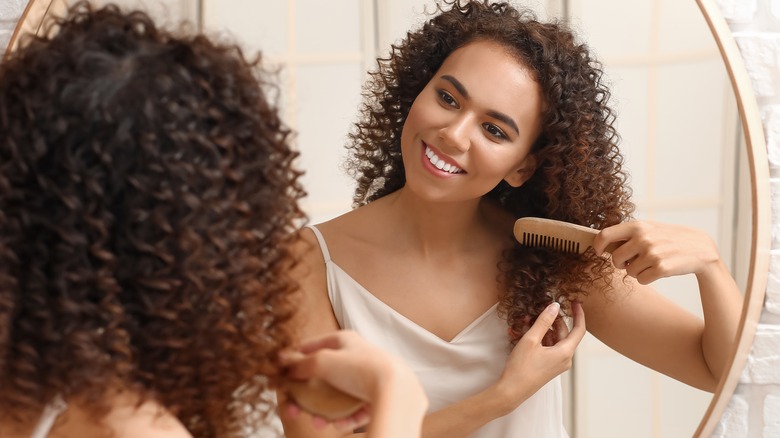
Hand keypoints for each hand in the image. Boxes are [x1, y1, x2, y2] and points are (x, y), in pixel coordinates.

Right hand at [281, 330, 426, 432]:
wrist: (395, 390)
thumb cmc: (360, 369)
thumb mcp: (322, 362)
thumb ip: (301, 364)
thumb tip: (283, 364)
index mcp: (346, 341)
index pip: (315, 345)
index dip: (298, 357)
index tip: (283, 371)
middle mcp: (358, 357)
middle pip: (326, 375)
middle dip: (308, 394)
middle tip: (294, 408)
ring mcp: (368, 377)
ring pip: (340, 395)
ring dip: (324, 411)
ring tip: (317, 422)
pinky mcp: (378, 397)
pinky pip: (355, 409)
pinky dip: (344, 418)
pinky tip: (336, 425)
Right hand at [497, 302, 584, 411]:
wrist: (512, 391)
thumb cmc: (521, 367)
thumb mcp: (531, 339)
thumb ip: (544, 321)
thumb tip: (555, 306)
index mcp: (565, 352)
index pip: (579, 329)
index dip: (578, 314)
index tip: (574, 302)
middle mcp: (565, 359)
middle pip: (563, 333)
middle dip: (552, 320)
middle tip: (540, 308)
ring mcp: (557, 364)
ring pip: (553, 339)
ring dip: (541, 329)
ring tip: (524, 320)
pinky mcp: (549, 366)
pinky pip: (547, 347)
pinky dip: (538, 338)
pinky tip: (522, 332)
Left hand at [593, 221, 720, 284]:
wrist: (700, 248)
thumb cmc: (669, 238)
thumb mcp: (650, 228)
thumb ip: (628, 234)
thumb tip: (601, 243)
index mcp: (637, 226)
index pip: (605, 235)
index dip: (598, 246)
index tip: (598, 252)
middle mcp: (643, 238)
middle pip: (615, 259)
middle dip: (622, 264)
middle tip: (634, 260)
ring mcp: (652, 253)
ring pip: (628, 272)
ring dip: (637, 271)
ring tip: (652, 263)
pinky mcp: (661, 268)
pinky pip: (641, 280)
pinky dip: (647, 278)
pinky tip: (658, 270)